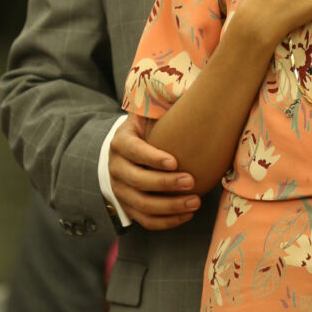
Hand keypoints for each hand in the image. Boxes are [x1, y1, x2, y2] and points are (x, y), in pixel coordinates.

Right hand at [109, 115, 199, 229]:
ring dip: (170, 206)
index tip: (175, 161)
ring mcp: (120, 190)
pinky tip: (188, 215)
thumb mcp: (150, 113)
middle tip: (191, 181)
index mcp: (120, 142)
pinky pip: (146, 220)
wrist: (130, 150)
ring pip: (142, 204)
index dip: (152, 157)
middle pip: (137, 181)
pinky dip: (166, 221)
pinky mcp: (128, 207)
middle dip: (165, 184)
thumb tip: (188, 90)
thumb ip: (162, 104)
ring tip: (195, 202)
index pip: (133, 150)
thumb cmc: (151, 129)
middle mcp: (116, 167)